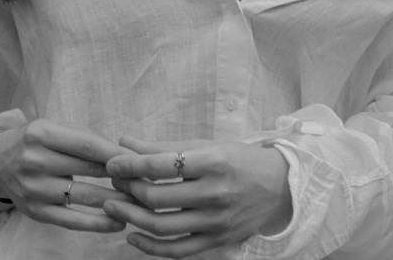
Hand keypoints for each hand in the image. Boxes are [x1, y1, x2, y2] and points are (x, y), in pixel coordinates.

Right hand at [0, 119, 137, 232]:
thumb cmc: (34, 142)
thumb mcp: (52, 128)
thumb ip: (84, 138)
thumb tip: (125, 153)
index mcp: (40, 133)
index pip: (86, 144)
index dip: (115, 152)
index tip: (140, 159)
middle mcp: (34, 160)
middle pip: (88, 169)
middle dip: (121, 175)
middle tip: (147, 180)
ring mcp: (34, 188)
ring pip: (85, 196)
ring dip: (116, 200)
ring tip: (140, 202)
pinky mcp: (35, 211)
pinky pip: (72, 221)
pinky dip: (98, 224)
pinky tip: (118, 222)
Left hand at [103, 135, 291, 256]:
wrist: (280, 187)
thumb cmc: (238, 160)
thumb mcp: (205, 146)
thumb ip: (163, 147)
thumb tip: (124, 143)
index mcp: (213, 163)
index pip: (161, 165)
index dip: (130, 165)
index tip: (111, 164)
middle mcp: (216, 194)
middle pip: (158, 198)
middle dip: (128, 189)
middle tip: (114, 181)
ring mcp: (217, 222)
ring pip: (163, 227)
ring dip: (131, 217)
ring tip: (113, 206)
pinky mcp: (218, 241)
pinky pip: (177, 250)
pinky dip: (151, 247)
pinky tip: (133, 235)